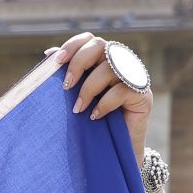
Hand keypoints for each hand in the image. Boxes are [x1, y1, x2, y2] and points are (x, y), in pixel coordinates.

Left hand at [46, 31, 151, 165]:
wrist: (117, 152)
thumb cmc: (94, 123)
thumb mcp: (78, 96)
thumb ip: (70, 76)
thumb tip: (49, 54)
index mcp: (104, 58)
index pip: (89, 39)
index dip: (72, 46)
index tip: (56, 61)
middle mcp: (120, 62)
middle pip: (99, 46)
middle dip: (78, 63)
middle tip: (65, 86)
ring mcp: (134, 77)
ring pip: (110, 67)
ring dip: (89, 88)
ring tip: (77, 109)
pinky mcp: (143, 95)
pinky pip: (122, 90)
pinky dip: (104, 103)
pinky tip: (95, 117)